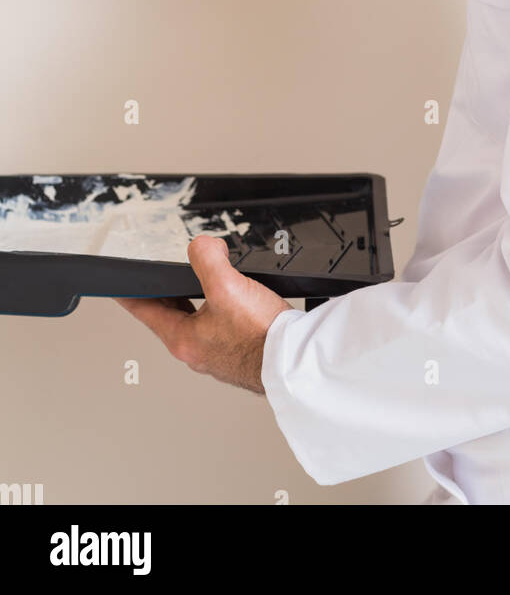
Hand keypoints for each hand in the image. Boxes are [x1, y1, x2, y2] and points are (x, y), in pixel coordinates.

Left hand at [115, 236, 292, 393]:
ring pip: (196, 323)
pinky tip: (236, 304)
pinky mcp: (238, 356)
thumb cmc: (259, 337)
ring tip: (203, 284)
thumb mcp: (227, 286)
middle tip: (161, 280)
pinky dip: (218, 312)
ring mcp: (218, 356)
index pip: (146, 311)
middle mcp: (197, 351)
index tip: (118, 289)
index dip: (130, 295)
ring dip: (195, 303)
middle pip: (171, 318)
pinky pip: (219, 329)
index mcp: (183, 339)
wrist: (292, 363)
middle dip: (166, 295)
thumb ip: (207, 258)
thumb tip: (202, 245)